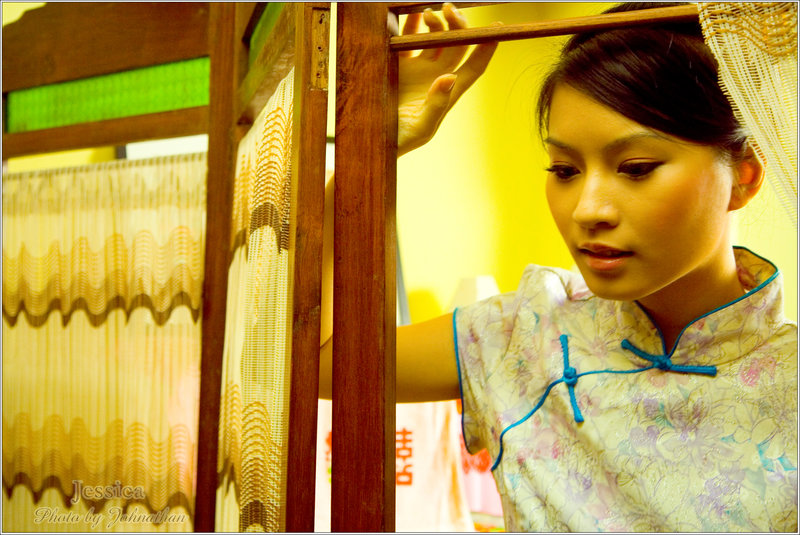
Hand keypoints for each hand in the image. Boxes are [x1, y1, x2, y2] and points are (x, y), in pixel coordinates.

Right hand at [395, 3, 499, 156]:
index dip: (487, 47)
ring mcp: (418, 69)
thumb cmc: (399, 142)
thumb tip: (450, 77)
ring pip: (434, 37)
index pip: (474, 66)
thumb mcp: (420, 129)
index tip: (496, 27)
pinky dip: (412, 24)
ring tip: (430, 14)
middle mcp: (436, 77)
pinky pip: (407, 38)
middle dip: (458, 25)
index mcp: (448, 93)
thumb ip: (437, 105)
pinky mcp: (397, 64)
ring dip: (436, 22)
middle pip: (457, 45)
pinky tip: (414, 13)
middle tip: (450, 10)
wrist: (368, 141)